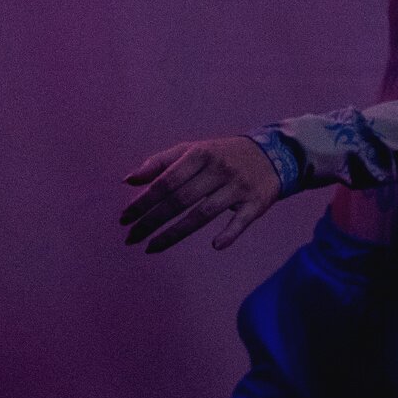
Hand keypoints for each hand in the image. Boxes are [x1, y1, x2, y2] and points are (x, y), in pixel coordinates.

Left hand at [120, 136, 283, 253]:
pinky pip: (242, 220)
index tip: (124, 219)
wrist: (274, 154)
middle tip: (131, 238)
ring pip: (204, 213)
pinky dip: (230, 233)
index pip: (166, 181)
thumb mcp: (193, 150)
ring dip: (175, 233)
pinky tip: (216, 246)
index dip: (143, 201)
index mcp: (200, 154)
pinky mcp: (257, 202)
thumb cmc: (222, 155)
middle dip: (152, 221)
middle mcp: (219, 169)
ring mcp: (239, 186)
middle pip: (180, 199)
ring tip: (151, 247)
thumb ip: (160, 163)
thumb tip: (128, 181)